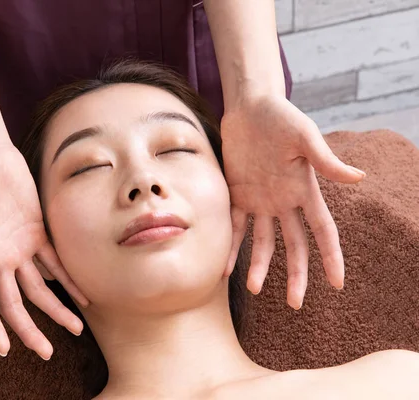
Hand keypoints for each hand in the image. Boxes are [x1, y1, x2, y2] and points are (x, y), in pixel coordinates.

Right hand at [0, 142, 88, 358]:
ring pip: (39, 288)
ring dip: (56, 309)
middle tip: (47, 354)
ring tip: (77, 329)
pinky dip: (69, 279)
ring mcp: (19, 248)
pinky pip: (55, 262)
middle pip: (15, 304)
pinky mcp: (37, 233)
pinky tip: (83, 296)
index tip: (3, 350)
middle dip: (29, 330)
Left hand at [221, 94, 365, 308]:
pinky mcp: (238, 195)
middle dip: (296, 275)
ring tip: (254, 289)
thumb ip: (326, 160)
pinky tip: (225, 268)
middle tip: (295, 304)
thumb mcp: (305, 137)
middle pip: (295, 246)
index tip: (337, 284)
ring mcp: (261, 201)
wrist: (249, 108)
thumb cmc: (282, 117)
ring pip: (263, 242)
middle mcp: (285, 202)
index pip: (323, 231)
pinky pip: (235, 227)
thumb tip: (359, 179)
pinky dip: (231, 246)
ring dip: (260, 266)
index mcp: (305, 190)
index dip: (331, 257)